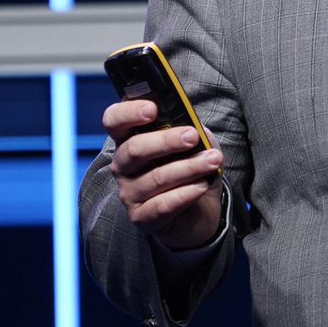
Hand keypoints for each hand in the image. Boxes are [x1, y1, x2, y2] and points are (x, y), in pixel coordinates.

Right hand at [104, 98, 225, 249]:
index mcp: (129, 139)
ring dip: (188, 167)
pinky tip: (202, 185)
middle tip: (192, 136)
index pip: (114, 120)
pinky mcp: (141, 217)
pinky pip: (162, 205)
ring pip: (156, 177)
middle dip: (166, 140)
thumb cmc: (189, 170)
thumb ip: (193, 130)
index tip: (153, 109)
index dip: (128, 112)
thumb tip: (197, 128)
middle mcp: (123, 165)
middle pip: (134, 149)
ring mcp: (129, 193)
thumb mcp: (195, 145)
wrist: (197, 213)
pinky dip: (186, 193)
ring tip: (213, 161)